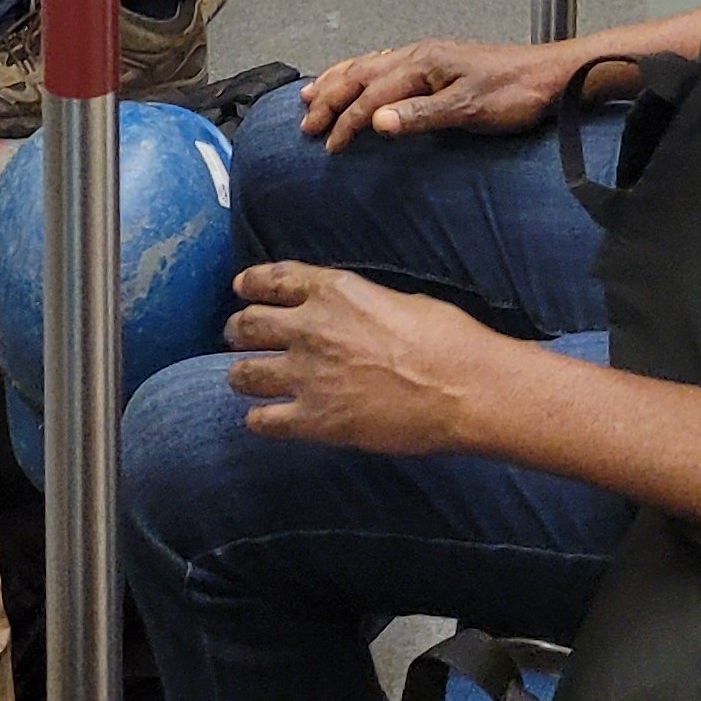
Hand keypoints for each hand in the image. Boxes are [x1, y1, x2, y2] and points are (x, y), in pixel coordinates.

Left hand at [226, 261, 500, 454]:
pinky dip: (258, 420)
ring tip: (242, 378)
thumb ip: (360, 305)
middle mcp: (309, 327)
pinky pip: (264, 421)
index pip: (272, 279)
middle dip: (237, 330)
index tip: (242, 288)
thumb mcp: (399, 299)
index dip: (251, 284)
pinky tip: (261, 420)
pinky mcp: (314, 419)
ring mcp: (307, 374)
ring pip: (244, 372)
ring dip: (240, 374)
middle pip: (248, 324)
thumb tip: (354, 316)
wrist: (463, 388)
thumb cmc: (447, 339)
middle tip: (237, 338)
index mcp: (332, 290)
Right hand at [297, 35, 593, 151]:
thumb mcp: (468, 110)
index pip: (370, 94)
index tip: (328, 147)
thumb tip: (374, 121)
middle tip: (305, 123)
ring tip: (311, 93)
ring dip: (338, 80)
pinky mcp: (438, 62)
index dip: (345, 121)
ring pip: (369, 64)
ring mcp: (427, 56)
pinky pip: (385, 63)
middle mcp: (418, 54)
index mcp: (421, 64)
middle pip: (360, 73)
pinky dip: (361, 72)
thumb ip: (420, 115)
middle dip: (329, 97)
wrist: (550, 77)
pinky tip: (359, 77)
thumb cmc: (514, 94)